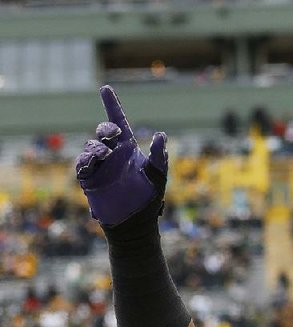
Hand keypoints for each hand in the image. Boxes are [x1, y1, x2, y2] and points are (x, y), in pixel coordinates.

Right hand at [75, 85, 167, 226]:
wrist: (134, 223)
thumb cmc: (149, 199)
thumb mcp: (158, 177)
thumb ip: (159, 156)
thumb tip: (160, 135)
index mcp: (129, 149)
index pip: (119, 122)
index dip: (112, 105)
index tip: (105, 88)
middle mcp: (113, 154)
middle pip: (104, 130)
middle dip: (107, 128)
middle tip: (113, 135)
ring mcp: (100, 166)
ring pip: (92, 146)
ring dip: (99, 148)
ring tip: (107, 157)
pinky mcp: (89, 179)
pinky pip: (82, 164)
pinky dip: (86, 162)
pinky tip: (94, 164)